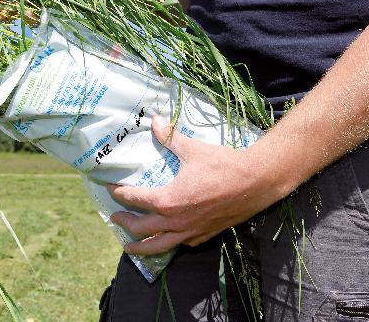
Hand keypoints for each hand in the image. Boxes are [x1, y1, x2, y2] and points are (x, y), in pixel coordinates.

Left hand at [108, 116, 289, 254]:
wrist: (258, 182)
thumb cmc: (223, 165)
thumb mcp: (192, 149)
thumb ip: (169, 137)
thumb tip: (154, 120)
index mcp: (168, 200)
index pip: (135, 199)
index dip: (120, 194)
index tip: (111, 189)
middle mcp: (176, 221)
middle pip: (141, 229)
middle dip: (125, 224)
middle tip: (115, 219)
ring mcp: (191, 231)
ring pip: (160, 246)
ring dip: (142, 247)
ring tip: (130, 249)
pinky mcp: (206, 234)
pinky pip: (183, 243)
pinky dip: (171, 243)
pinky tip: (169, 239)